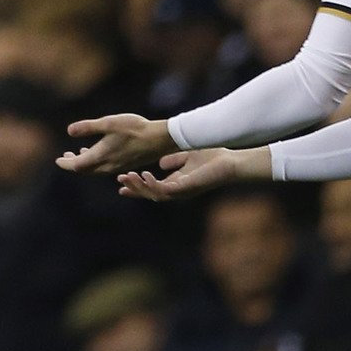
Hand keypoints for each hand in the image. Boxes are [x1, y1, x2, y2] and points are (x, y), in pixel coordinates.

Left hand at [56, 113, 175, 174]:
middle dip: (73, 164)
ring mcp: (117, 167)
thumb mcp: (108, 123)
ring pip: (95, 170)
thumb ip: (88, 127)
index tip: (57, 160)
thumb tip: (69, 131)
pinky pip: (105, 168)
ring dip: (85, 163)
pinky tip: (99, 152)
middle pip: (84, 170)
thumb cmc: (134, 129)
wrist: (159, 139)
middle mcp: (107, 166)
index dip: (65, 164)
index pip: (76, 166)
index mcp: (100, 156)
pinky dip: (96, 162)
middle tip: (65, 156)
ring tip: (79, 153)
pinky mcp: (125, 165)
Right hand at [116, 146, 265, 200]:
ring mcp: (181, 192)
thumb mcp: (186, 156)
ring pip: (154, 194)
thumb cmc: (214, 158)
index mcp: (176, 183)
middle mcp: (177, 191)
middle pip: (149, 194)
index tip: (120, 182)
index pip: (151, 187)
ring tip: (127, 177)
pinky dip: (152, 184)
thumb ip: (174, 160)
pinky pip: (165, 190)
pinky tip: (144, 174)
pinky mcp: (186, 189)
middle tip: (119, 180)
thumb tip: (160, 162)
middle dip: (133, 188)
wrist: (232, 163)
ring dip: (139, 187)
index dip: (136, 186)